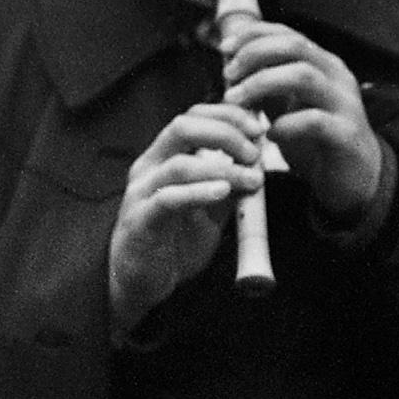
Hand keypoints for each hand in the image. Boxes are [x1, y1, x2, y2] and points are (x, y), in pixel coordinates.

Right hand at [108, 103, 268, 333]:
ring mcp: (141, 192)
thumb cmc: (174, 241)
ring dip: (223, 168)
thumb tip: (258, 163)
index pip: (193, 116)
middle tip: (254, 152)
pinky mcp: (140, 221)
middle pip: (183, 127)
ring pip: (179, 164)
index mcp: (164, 156)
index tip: (259, 128)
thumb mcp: (211, 208)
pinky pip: (168, 199)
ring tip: (251, 179)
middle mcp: (149, 167)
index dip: (227, 115)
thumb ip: (229, 184)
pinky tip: (223, 192)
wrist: (142, 283)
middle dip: (225, 132)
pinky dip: (198, 192)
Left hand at [221, 15, 385, 222]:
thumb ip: (267, 86)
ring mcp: (345, 103)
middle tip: (227, 76)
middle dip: (254, 55)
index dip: (253, 36)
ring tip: (236, 101)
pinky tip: (269, 134)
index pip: (287, 34)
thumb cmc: (317, 141)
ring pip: (303, 76)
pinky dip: (285, 124)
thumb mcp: (289, 106)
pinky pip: (314, 120)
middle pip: (294, 47)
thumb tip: (232, 68)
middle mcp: (337, 76)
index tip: (224, 49)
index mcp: (323, 64)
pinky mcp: (347, 134)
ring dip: (261, 84)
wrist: (357, 179)